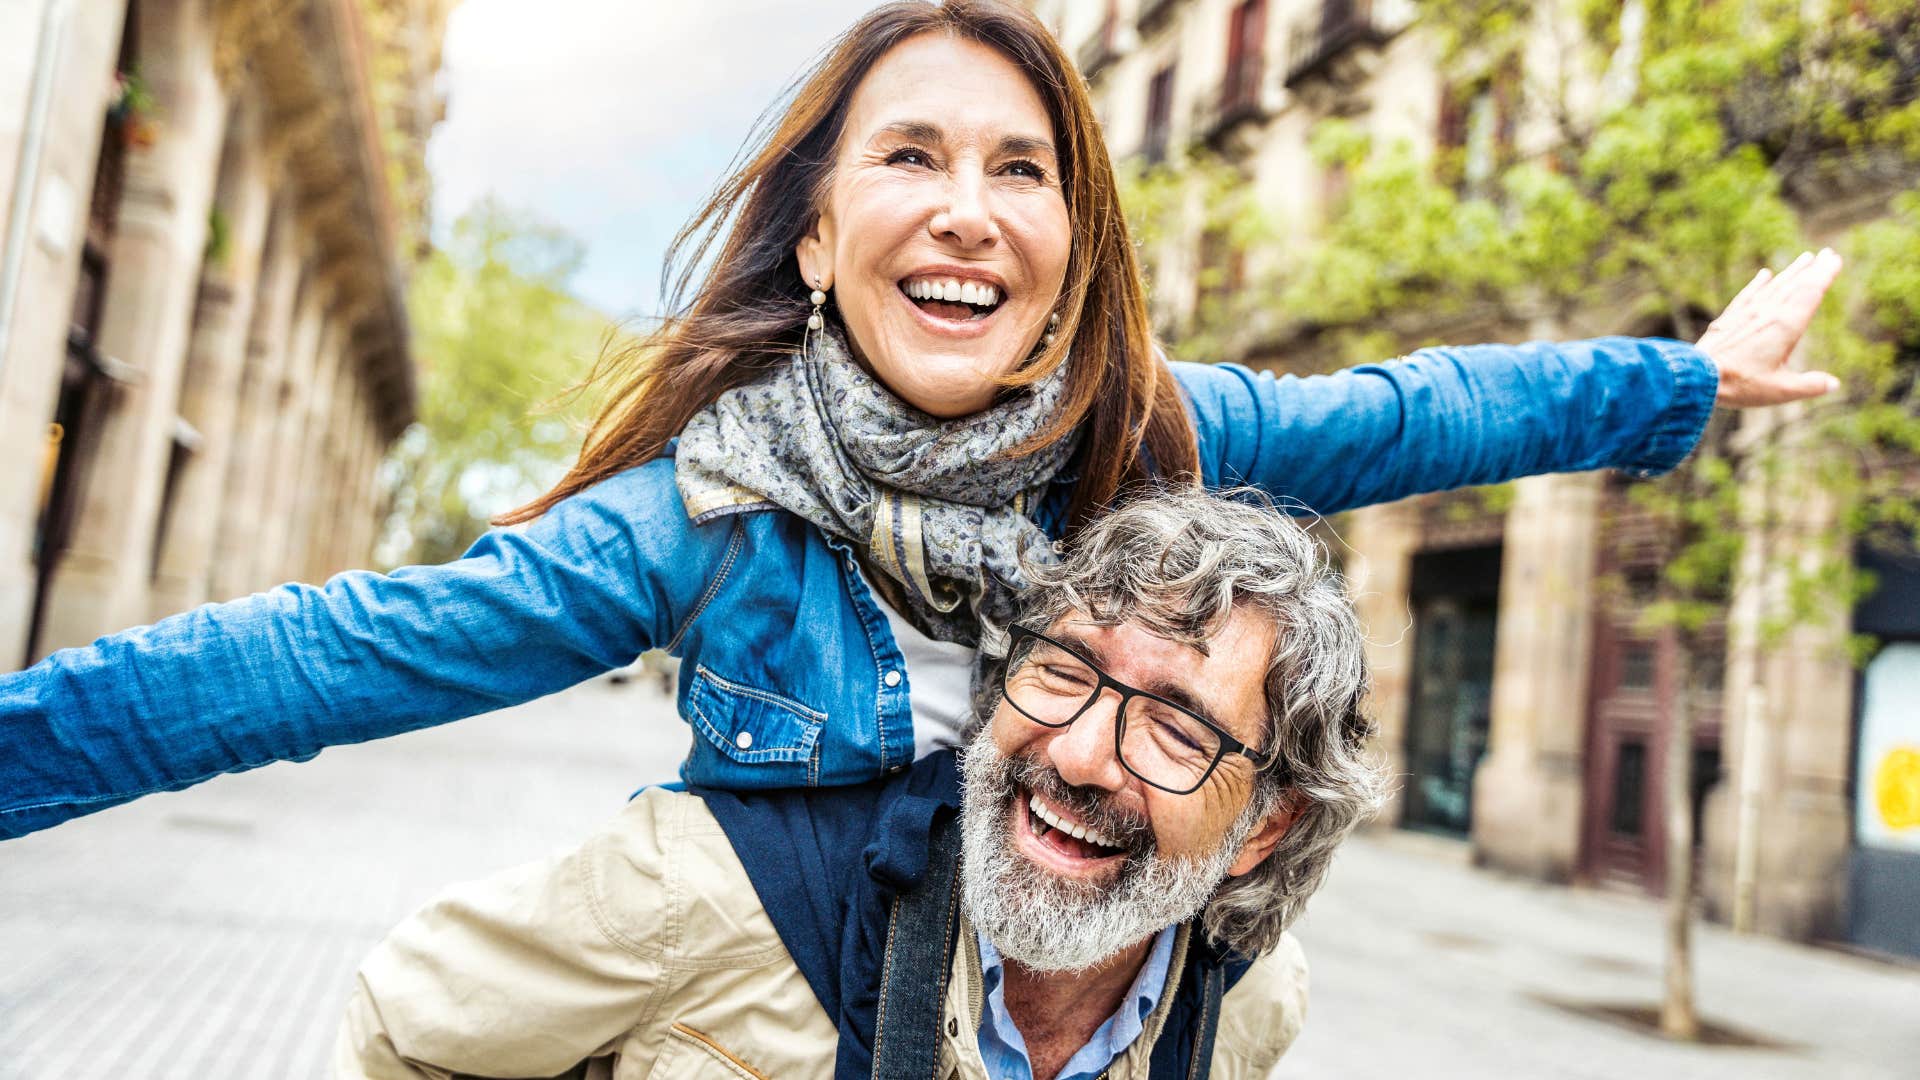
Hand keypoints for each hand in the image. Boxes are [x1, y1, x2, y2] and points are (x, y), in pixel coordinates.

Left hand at [1695, 248, 1843, 406]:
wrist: (1697, 376)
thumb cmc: (1740, 385)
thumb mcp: (1780, 390)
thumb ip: (1809, 385)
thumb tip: (1833, 384)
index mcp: (1786, 326)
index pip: (1810, 294)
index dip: (1824, 275)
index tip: (1835, 259)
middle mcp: (1767, 314)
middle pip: (1795, 285)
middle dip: (1813, 269)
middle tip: (1828, 253)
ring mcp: (1746, 314)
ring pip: (1773, 286)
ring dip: (1791, 272)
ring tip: (1805, 258)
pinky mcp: (1728, 319)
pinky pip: (1747, 296)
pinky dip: (1758, 284)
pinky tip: (1764, 274)